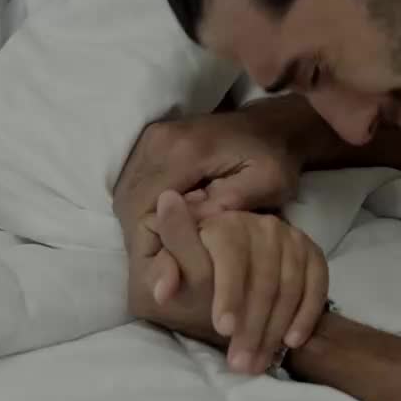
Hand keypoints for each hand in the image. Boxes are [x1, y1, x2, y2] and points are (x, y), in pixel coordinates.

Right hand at [114, 100, 317, 305]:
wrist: (269, 123)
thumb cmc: (274, 156)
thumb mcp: (268, 183)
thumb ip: (229, 205)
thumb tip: (189, 230)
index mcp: (185, 151)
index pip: (145, 208)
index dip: (150, 247)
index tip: (164, 277)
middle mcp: (158, 141)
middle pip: (129, 203)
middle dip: (141, 241)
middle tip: (163, 270)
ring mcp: (150, 138)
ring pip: (126, 195)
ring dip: (138, 227)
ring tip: (162, 253)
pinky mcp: (150, 142)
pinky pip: (133, 183)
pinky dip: (141, 210)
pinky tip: (162, 229)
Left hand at [131, 190, 328, 374]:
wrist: (223, 256)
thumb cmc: (190, 264)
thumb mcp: (167, 263)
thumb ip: (163, 272)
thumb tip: (163, 290)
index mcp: (223, 223)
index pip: (231, 256)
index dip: (228, 293)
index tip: (223, 328)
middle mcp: (261, 225)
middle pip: (263, 279)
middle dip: (251, 326)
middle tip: (239, 363)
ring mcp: (290, 238)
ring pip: (289, 286)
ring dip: (275, 329)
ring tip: (257, 363)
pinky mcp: (311, 253)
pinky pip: (317, 283)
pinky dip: (306, 313)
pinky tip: (291, 341)